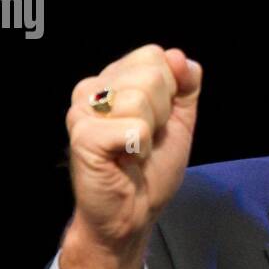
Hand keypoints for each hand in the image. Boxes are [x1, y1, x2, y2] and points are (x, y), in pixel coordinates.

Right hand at [60, 44, 201, 268]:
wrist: (133, 213)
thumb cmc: (150, 170)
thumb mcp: (179, 121)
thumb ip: (185, 85)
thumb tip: (180, 58)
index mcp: (113, 79)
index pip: (154, 55)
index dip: (169, 90)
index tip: (156, 120)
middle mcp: (92, 88)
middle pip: (151, 73)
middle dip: (162, 112)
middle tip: (145, 138)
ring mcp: (83, 110)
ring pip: (142, 98)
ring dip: (151, 132)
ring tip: (134, 149)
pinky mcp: (83, 135)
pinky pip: (135, 127)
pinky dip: (140, 148)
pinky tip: (124, 158)